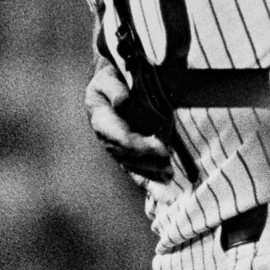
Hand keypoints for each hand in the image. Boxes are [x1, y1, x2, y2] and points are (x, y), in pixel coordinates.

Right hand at [86, 58, 172, 181]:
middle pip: (126, 155)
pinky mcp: (124, 152)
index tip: (162, 147)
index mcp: (100, 116)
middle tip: (169, 165)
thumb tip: (122, 102)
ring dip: (149, 173)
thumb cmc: (111, 76)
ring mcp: (114, 146)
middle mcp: (105, 135)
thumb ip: (113, 88)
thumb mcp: (107, 76)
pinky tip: (163, 194)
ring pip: (130, 165)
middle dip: (148, 162)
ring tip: (169, 177)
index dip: (140, 146)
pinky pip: (134, 169)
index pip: (119, 137)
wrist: (110, 80)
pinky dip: (148, 182)